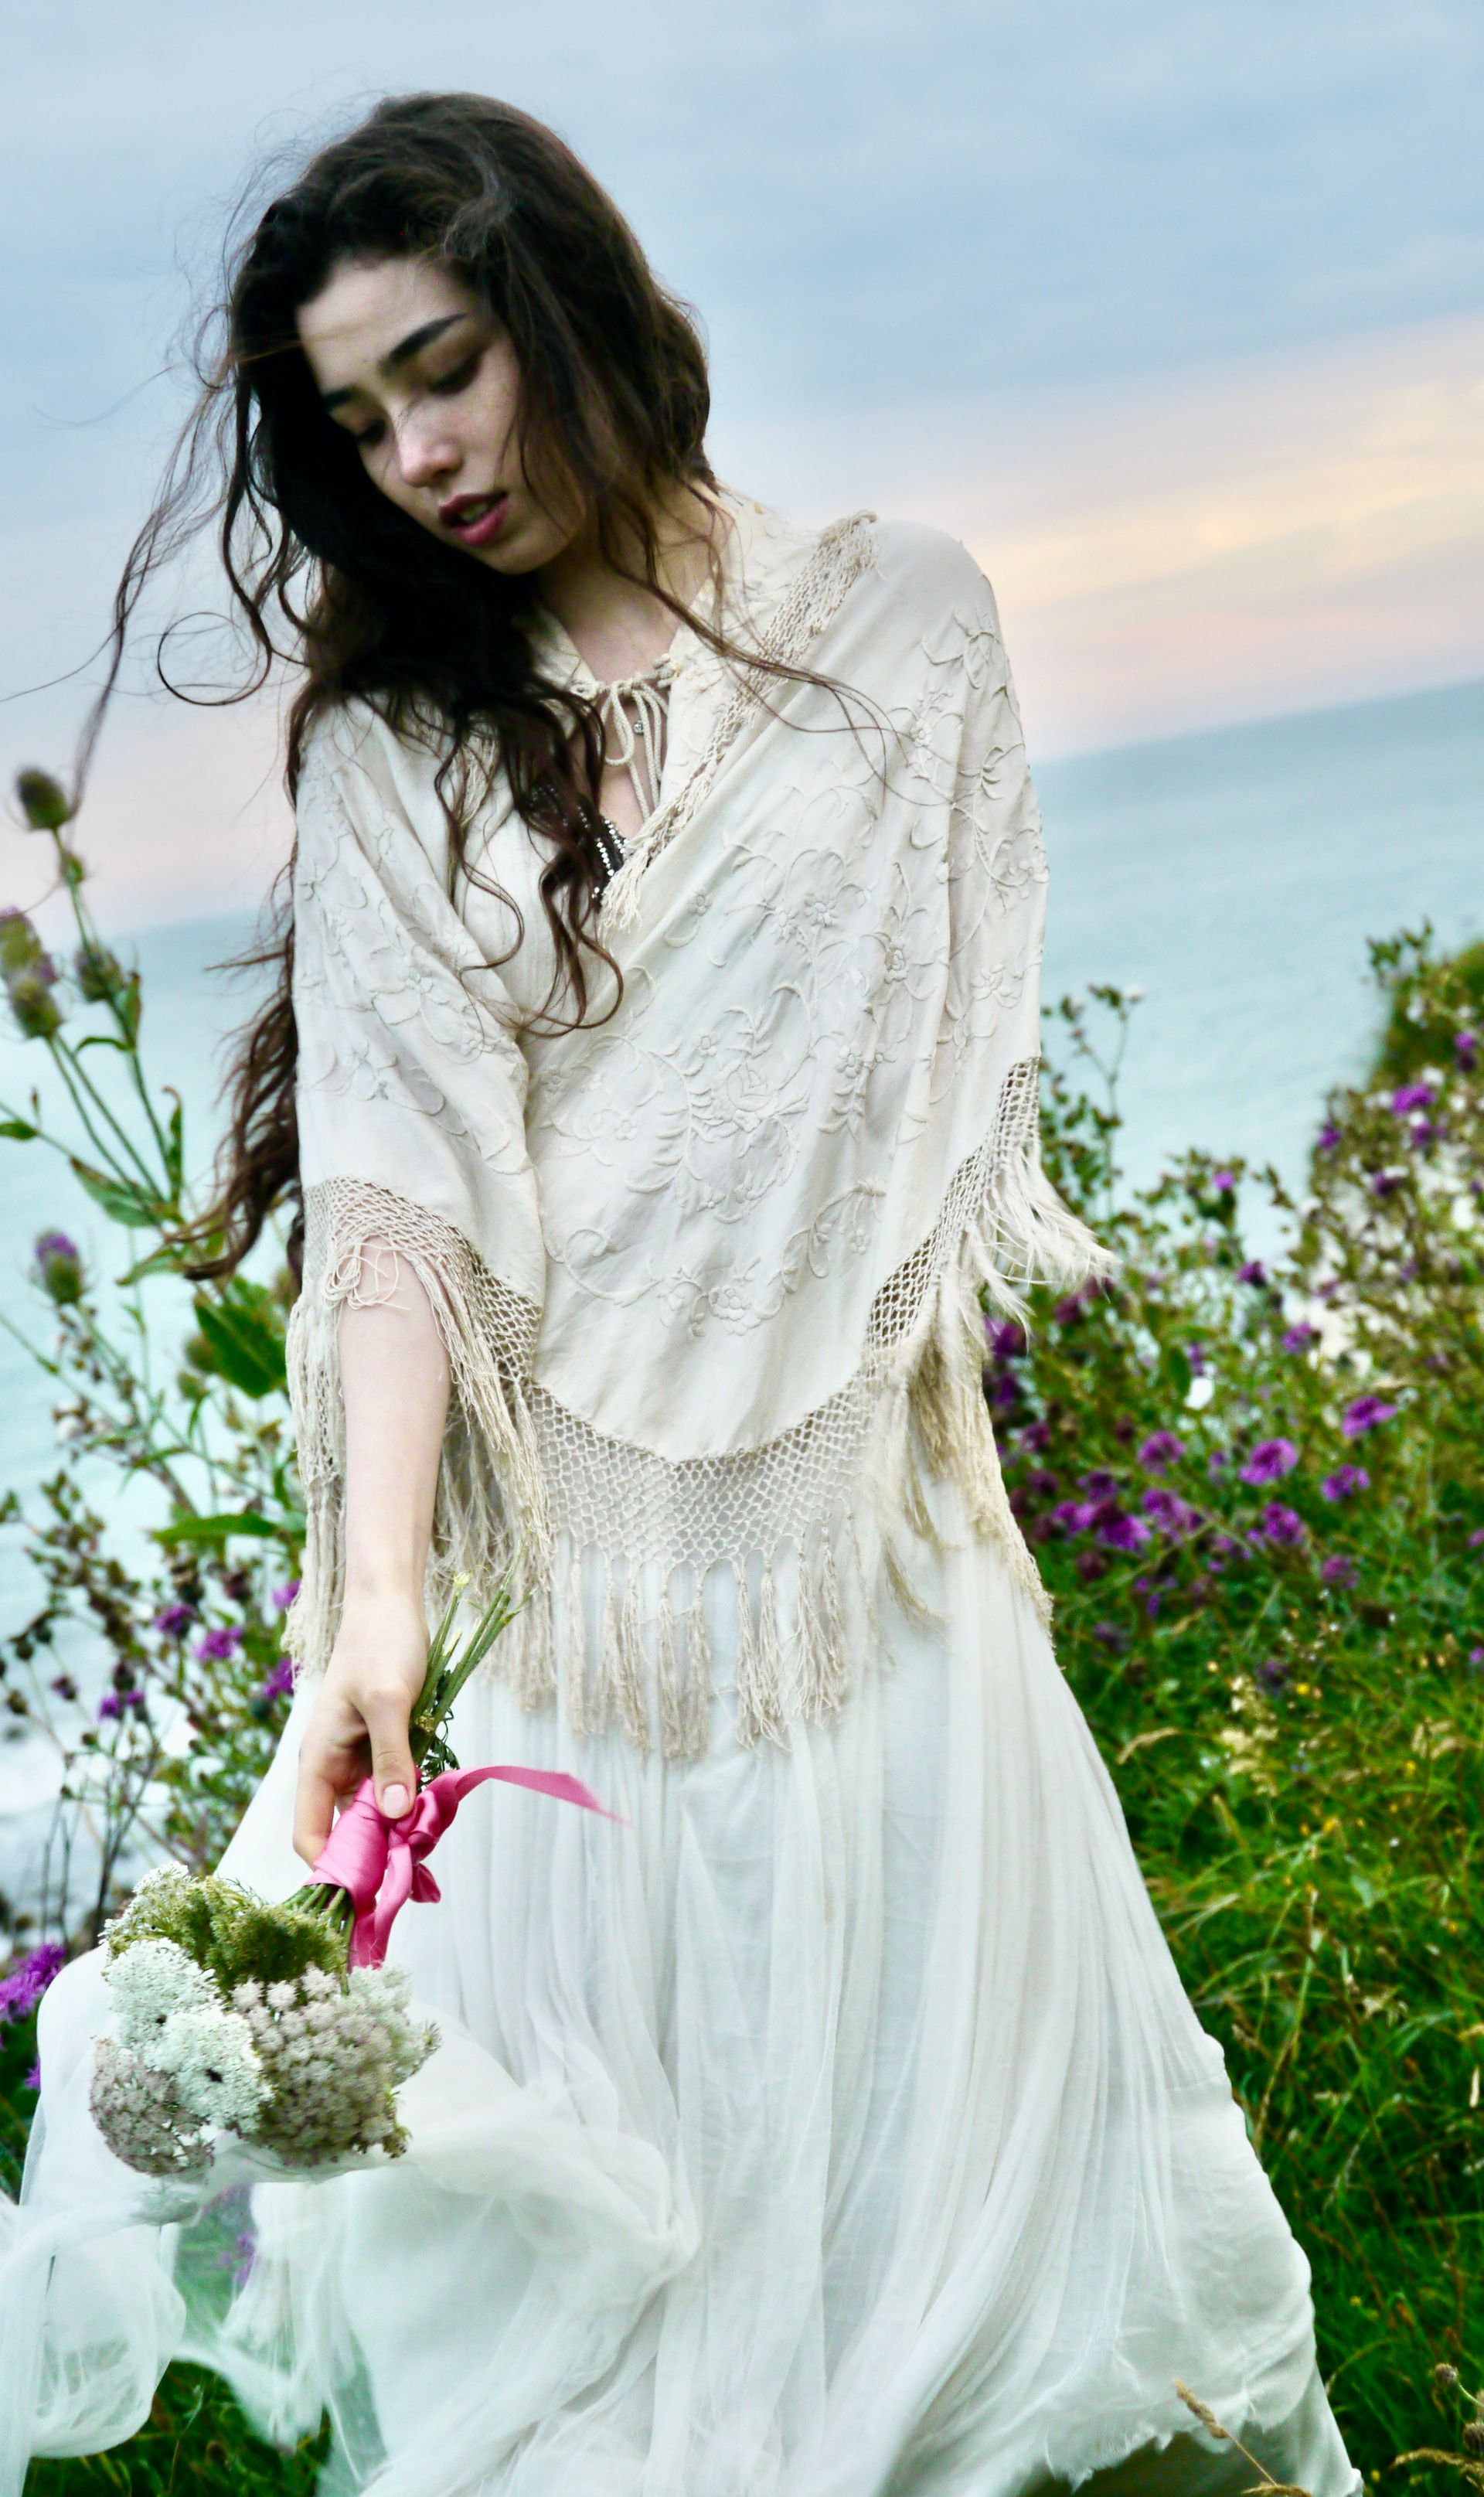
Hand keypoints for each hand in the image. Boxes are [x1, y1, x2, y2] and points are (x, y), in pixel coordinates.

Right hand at [292, 1589, 427, 1866]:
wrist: (390, 1606)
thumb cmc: (381, 1645)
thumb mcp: (389, 1699)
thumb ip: (391, 1756)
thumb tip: (393, 1814)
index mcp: (317, 1761)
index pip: (310, 1835)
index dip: (333, 1868)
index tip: (369, 1890)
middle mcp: (333, 1769)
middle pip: (344, 1833)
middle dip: (373, 1856)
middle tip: (414, 1875)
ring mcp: (359, 1762)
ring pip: (371, 1817)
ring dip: (395, 1835)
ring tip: (427, 1852)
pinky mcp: (383, 1752)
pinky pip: (392, 1793)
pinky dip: (409, 1808)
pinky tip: (433, 1816)